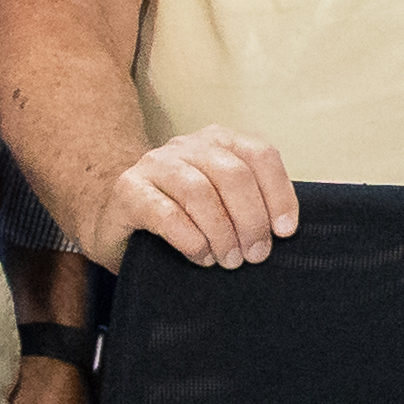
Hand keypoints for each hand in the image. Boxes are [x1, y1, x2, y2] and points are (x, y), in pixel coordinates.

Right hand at [89, 123, 296, 269]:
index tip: (286, 232)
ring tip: (229, 260)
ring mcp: (155, 164)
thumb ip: (253, 205)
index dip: (279, 193)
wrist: (113, 219)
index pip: (260, 155)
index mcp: (218, 142)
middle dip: (251, 219)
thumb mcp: (221, 204)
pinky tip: (200, 256)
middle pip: (233, 174)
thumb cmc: (179, 217)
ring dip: (222, 232)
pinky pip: (165, 213)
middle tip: (256, 255)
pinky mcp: (128, 190)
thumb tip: (290, 229)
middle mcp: (187, 146)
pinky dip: (190, 239)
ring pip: (199, 191)